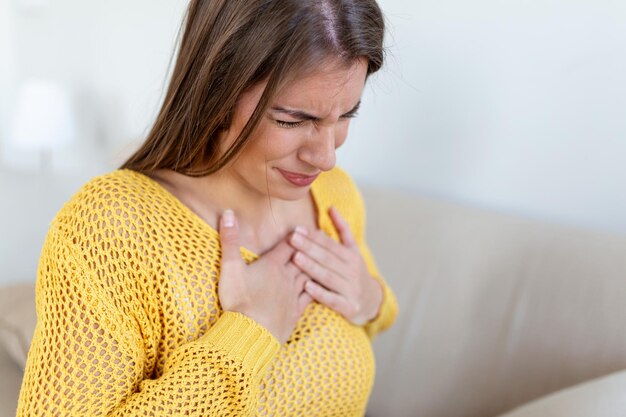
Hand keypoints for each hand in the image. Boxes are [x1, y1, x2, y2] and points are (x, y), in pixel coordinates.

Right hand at [218, 210, 311, 343]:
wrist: (250, 334)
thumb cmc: (239, 300)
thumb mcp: (230, 268)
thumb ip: (230, 240)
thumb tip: (228, 213)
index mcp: (273, 265)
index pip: (287, 245)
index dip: (295, 235)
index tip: (302, 227)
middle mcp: (287, 278)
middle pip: (303, 257)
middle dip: (310, 247)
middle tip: (320, 237)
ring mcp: (293, 295)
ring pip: (309, 275)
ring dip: (316, 265)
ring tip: (322, 257)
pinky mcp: (295, 312)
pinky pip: (310, 297)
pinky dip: (316, 289)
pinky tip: (318, 287)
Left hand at [289, 206, 382, 325]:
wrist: (372, 302)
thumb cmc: (354, 272)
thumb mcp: (353, 250)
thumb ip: (342, 229)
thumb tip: (331, 207)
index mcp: (351, 256)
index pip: (330, 245)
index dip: (314, 237)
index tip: (298, 229)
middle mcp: (352, 271)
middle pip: (327, 258)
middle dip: (309, 248)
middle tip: (292, 239)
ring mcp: (350, 289)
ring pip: (328, 277)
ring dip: (312, 267)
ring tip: (296, 258)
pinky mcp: (349, 307)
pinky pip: (332, 299)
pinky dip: (320, 293)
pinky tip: (307, 286)